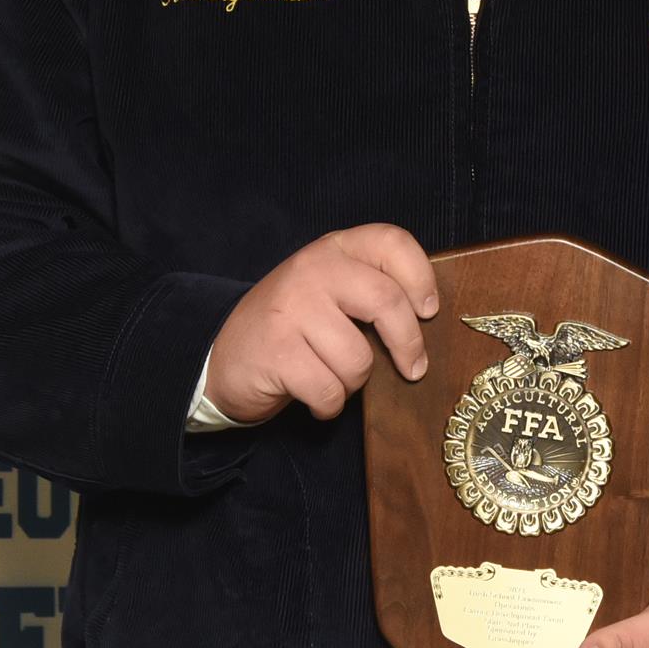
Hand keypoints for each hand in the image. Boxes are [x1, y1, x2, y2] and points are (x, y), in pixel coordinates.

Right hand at [202, 224, 439, 423]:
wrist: (221, 358)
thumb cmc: (291, 329)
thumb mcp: (327, 293)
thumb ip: (368, 290)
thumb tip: (426, 319)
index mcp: (332, 250)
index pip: (390, 242)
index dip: (420, 277)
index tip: (428, 311)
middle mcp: (311, 271)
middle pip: (386, 300)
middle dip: (408, 344)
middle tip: (413, 369)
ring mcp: (290, 310)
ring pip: (358, 358)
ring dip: (355, 383)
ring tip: (334, 378)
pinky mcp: (277, 352)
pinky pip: (330, 390)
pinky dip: (330, 405)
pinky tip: (316, 397)